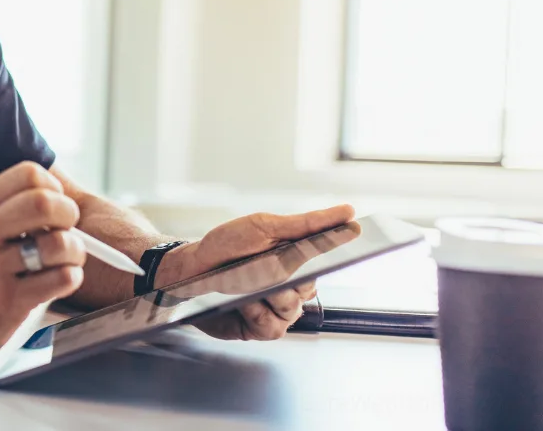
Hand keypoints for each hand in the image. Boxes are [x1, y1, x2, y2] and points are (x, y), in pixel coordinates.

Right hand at [0, 162, 86, 360]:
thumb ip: (10, 204)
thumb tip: (61, 192)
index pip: (30, 174)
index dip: (54, 188)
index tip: (53, 205)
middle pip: (44, 203)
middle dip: (68, 214)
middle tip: (65, 229)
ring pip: (59, 243)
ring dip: (74, 251)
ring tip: (63, 259)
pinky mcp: (9, 301)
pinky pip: (62, 278)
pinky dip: (70, 277)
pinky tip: (56, 280)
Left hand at [156, 205, 356, 340]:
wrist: (190, 270)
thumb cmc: (227, 247)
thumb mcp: (264, 227)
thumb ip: (306, 224)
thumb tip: (348, 212)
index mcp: (300, 262)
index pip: (329, 260)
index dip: (338, 250)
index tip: (351, 236)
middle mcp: (295, 289)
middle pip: (309, 287)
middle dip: (286, 274)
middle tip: (264, 264)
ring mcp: (280, 311)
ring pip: (291, 307)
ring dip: (265, 292)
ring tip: (243, 281)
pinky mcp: (262, 329)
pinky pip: (273, 326)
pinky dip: (254, 311)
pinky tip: (240, 302)